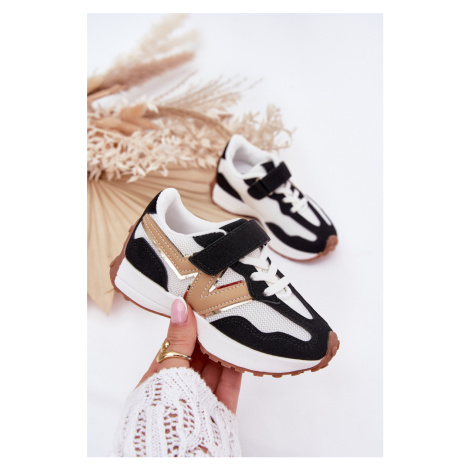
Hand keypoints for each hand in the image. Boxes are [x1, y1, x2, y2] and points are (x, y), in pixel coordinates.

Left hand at [137, 298, 241, 413]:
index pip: (173, 346)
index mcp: (159, 379)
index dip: (185, 327)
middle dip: (207, 337)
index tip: (198, 307)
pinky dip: (235, 366)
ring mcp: (201, 399)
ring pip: (214, 368)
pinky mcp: (220, 409)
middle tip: (220, 313)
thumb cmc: (166, 413)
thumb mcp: (169, 369)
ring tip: (232, 326)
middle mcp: (180, 389)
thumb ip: (179, 340)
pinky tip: (240, 350)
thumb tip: (180, 307)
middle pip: (196, 357)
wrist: (184, 454)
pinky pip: (229, 383)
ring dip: (222, 349)